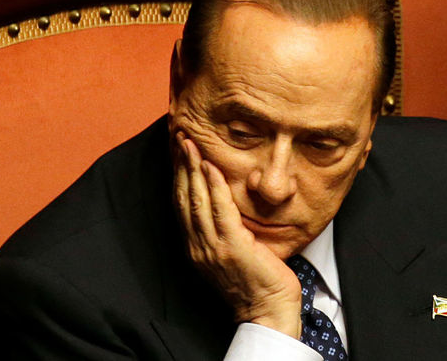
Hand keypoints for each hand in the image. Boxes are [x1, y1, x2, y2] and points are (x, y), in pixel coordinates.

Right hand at [173, 132, 301, 338]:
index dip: (179, 175)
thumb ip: (225, 228)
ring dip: (192, 169)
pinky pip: (219, 210)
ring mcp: (212, 247)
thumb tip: (226, 201)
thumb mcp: (233, 251)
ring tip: (189, 144)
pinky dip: (213, 186)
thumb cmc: (255, 280)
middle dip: (181, 165)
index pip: (182, 204)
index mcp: (196, 246)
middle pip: (183, 197)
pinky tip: (211, 166)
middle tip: (180, 137)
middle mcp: (197, 246)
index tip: (179, 151)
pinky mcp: (231, 247)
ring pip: (196, 200)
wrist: (267, 310)